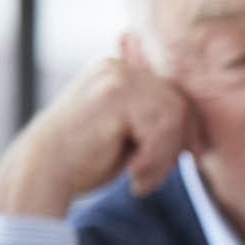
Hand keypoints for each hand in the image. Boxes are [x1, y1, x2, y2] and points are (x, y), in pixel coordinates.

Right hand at [0, 38, 198, 216]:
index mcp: (120, 71)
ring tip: (142, 177)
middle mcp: (117, 66)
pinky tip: (133, 174)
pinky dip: (155, 159)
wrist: (44, 172)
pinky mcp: (115, 93)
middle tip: (154, 175)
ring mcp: (115, 76)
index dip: (190, 127)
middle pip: (179, 104)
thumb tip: (201, 133)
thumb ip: (156, 122)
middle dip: (176, 144)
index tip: (192, 154)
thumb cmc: (86, 160)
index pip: (174, 96)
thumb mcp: (128, 134)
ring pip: (174, 117)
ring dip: (165, 156)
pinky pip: (161, 129)